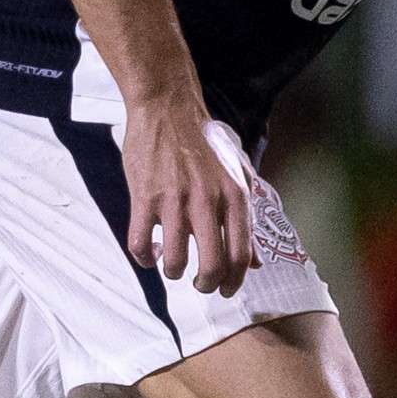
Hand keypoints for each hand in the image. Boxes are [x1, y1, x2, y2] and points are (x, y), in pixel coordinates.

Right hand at [119, 89, 257, 296]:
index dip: (233, 281)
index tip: (225, 290)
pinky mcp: (144, 197)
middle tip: (199, 284)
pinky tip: (149, 253)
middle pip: (210, 265)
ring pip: (174, 261)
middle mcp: (207, 201)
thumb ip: (247, 219)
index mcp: (234, 196)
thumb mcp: (235, 176)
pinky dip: (144, 258)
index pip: (240, 255)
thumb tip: (256, 262)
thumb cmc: (203, 143)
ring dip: (172, 272)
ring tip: (171, 265)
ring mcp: (174, 201)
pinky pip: (140, 244)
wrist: (166, 107)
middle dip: (205, 285)